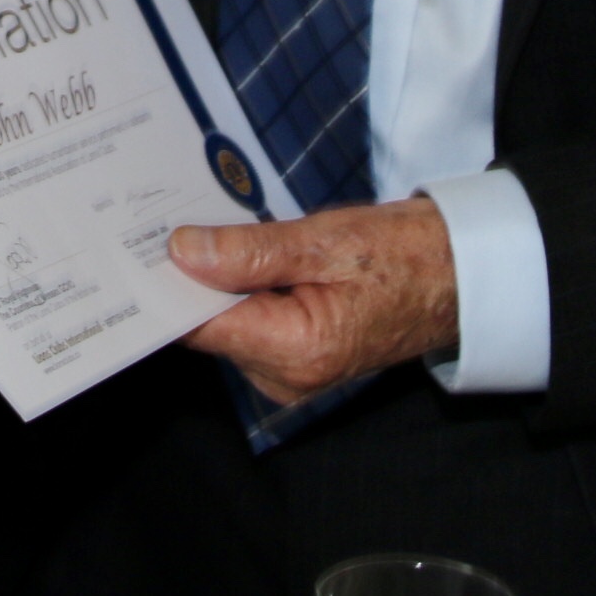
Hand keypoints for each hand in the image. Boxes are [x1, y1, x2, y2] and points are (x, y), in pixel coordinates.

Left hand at [171, 197, 460, 406]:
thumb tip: (183, 253)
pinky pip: (249, 323)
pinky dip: (241, 290)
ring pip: (227, 323)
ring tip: (213, 229)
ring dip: (218, 280)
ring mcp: (290, 374)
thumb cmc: (403, 256)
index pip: (201, 325)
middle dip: (194, 276)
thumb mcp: (326, 241)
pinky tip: (243, 254)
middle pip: (209, 325)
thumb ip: (251, 252)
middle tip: (172, 218)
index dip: (169, 285)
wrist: (457, 277)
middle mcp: (286, 378)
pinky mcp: (296, 360)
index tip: (137, 243)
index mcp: (295, 352)